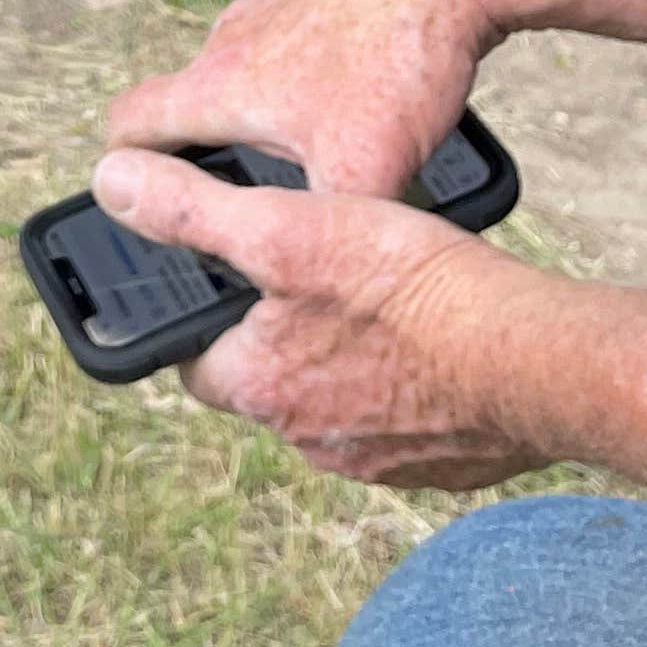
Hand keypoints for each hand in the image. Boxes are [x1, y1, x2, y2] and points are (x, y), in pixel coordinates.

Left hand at [90, 145, 549, 487]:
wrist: (536, 357)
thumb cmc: (408, 286)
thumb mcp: (284, 226)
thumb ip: (192, 210)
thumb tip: (110, 182)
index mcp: (261, 389)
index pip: (195, 360)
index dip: (200, 314)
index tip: (219, 276)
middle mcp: (313, 441)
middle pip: (270, 380)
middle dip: (280, 331)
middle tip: (314, 272)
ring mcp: (382, 461)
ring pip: (339, 399)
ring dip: (347, 355)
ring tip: (379, 295)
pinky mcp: (446, 464)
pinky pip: (408, 420)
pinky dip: (411, 381)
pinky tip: (437, 336)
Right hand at [102, 0, 523, 198]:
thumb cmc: (395, 62)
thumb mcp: (364, 174)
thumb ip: (327, 236)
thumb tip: (322, 286)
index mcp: (218, 85)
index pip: (129, 125)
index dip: (121, 169)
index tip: (136, 202)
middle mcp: (231, 40)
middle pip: (189, 105)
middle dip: (204, 156)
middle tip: (237, 203)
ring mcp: (274, 10)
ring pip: (244, 75)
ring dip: (260, 119)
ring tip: (309, 162)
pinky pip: (295, 50)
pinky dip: (310, 85)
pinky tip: (362, 111)